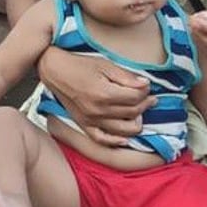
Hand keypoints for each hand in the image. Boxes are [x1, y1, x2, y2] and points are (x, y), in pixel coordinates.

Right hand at [37, 47, 153, 145]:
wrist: (56, 71)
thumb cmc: (80, 65)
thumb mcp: (105, 65)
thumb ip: (126, 77)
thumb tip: (145, 85)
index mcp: (105, 93)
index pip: (135, 98)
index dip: (146, 92)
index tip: (148, 87)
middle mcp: (99, 111)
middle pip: (132, 113)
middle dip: (145, 104)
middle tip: (150, 98)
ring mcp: (91, 121)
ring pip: (124, 130)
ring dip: (137, 122)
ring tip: (139, 112)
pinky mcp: (84, 125)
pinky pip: (103, 139)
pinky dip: (117, 141)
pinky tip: (125, 137)